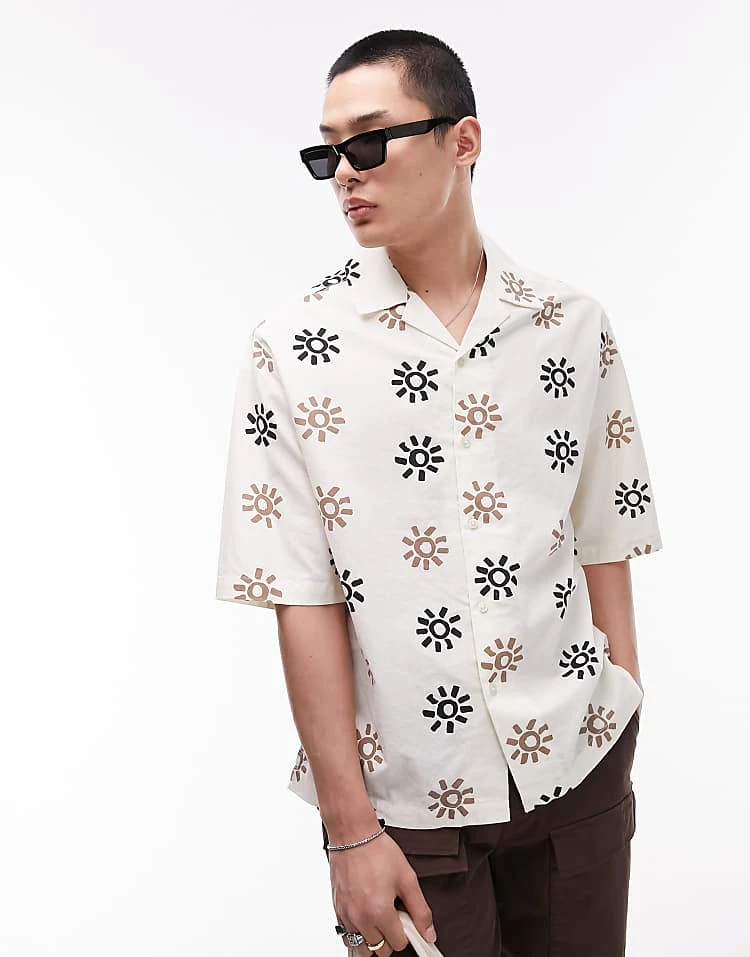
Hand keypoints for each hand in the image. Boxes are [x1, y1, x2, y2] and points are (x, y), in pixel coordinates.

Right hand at [329, 831, 436, 954]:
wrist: (353, 834)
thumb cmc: (377, 850)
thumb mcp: (407, 878)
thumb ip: (420, 910)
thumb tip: (428, 933)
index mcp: (379, 911)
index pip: (398, 944)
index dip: (406, 933)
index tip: (406, 920)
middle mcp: (360, 917)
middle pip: (380, 950)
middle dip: (390, 937)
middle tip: (393, 916)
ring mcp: (346, 914)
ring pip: (361, 947)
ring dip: (372, 939)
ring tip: (379, 917)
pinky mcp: (336, 908)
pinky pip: (346, 935)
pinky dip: (356, 931)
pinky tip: (365, 914)